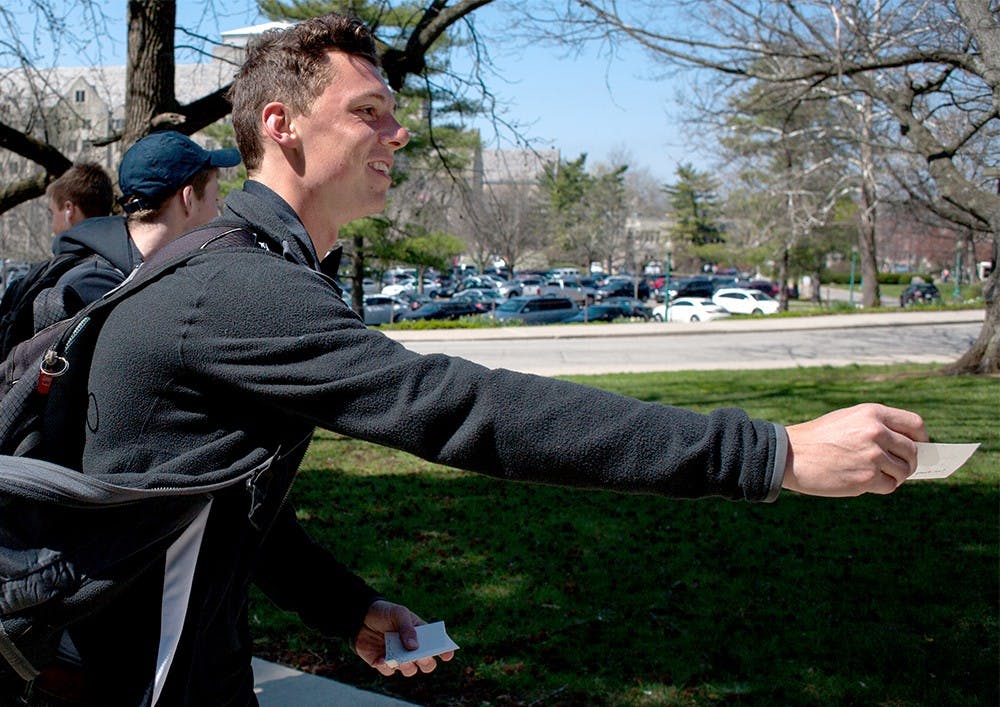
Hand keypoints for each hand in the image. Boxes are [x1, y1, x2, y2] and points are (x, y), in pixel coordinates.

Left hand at [354, 599, 453, 676]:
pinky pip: (389, 671)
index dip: (444, 651)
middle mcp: (411, 648)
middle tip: (421, 656)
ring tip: (400, 658)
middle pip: (427, 663)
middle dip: (426, 662)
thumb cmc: (384, 612)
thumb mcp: (398, 613)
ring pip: (409, 670)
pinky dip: (386, 667)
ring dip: (407, 666)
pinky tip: (382, 659)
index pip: (436, 644)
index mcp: (420, 634)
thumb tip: (415, 647)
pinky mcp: (383, 663)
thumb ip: (407, 628)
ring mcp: (398, 656)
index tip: (447, 655)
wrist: (360, 617)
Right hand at [783, 403, 927, 495]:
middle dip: (909, 462)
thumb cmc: (817, 438)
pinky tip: (866, 483)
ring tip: (878, 476)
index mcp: (872, 413)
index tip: (919, 447)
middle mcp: (876, 432)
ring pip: (903, 471)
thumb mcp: (847, 420)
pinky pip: (889, 486)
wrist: (790, 455)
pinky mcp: (866, 477)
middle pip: (912, 451)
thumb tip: (906, 449)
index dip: (921, 439)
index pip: (915, 425)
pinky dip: (882, 487)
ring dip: (895, 477)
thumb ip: (876, 428)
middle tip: (899, 469)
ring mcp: (872, 455)